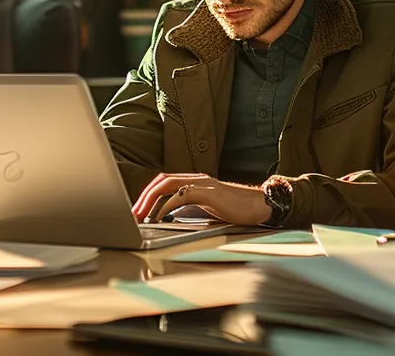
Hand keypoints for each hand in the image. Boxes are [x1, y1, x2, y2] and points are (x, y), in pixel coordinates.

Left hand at [132, 173, 269, 224]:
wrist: (260, 206)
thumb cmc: (237, 209)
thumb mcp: (209, 208)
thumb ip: (191, 208)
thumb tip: (169, 217)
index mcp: (196, 182)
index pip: (165, 182)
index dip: (148, 194)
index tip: (138, 210)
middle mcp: (197, 178)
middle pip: (161, 181)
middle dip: (144, 197)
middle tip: (133, 213)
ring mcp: (203, 184)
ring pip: (167, 185)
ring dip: (150, 201)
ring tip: (141, 216)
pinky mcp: (209, 192)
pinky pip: (181, 195)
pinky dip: (166, 206)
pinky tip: (159, 216)